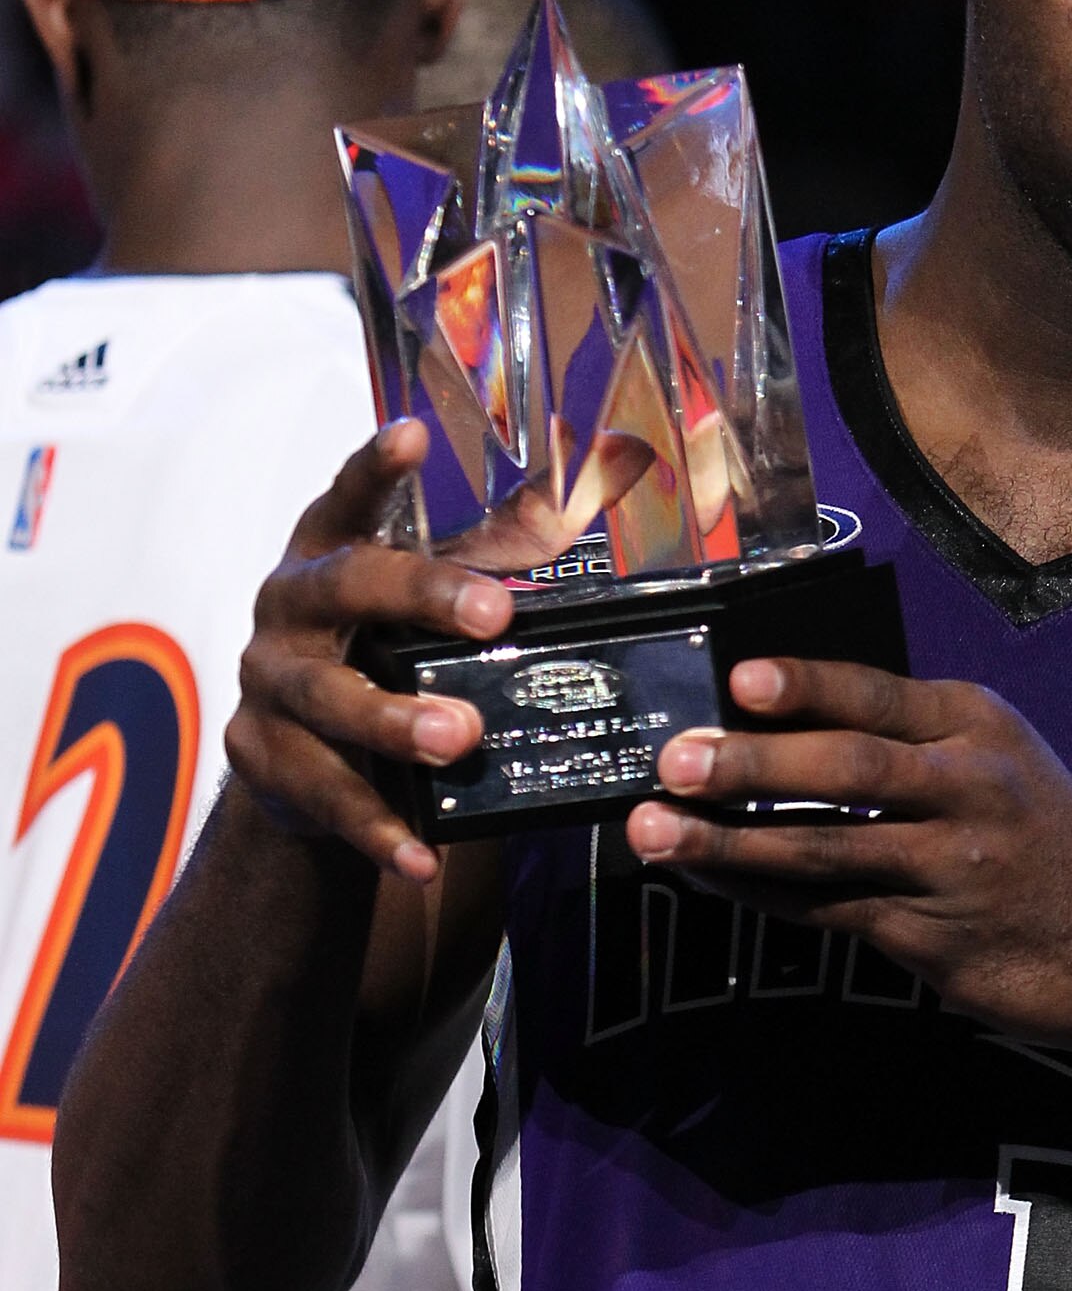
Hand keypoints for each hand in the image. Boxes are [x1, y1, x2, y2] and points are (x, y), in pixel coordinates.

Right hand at [225, 421, 511, 883]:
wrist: (299, 759)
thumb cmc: (378, 651)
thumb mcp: (425, 599)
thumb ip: (494, 548)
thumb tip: (591, 479)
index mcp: (328, 552)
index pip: (349, 497)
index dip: (375, 466)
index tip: (413, 433)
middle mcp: (287, 608)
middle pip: (344, 589)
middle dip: (418, 597)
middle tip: (493, 617)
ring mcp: (267, 684)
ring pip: (328, 701)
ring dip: (394, 722)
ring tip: (458, 740)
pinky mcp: (261, 758)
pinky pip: (325, 795)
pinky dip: (377, 828)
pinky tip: (421, 857)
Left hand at [627, 657, 1071, 1056]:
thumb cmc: (1046, 843)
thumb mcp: (1002, 763)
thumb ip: (911, 741)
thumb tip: (776, 722)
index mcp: (979, 729)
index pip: (879, 696)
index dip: (808, 685)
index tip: (739, 678)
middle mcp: (969, 790)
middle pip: (847, 769)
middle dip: (752, 762)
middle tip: (675, 759)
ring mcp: (951, 869)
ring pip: (825, 848)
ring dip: (731, 840)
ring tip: (656, 829)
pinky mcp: (930, 937)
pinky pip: (827, 909)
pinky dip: (760, 892)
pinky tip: (707, 876)